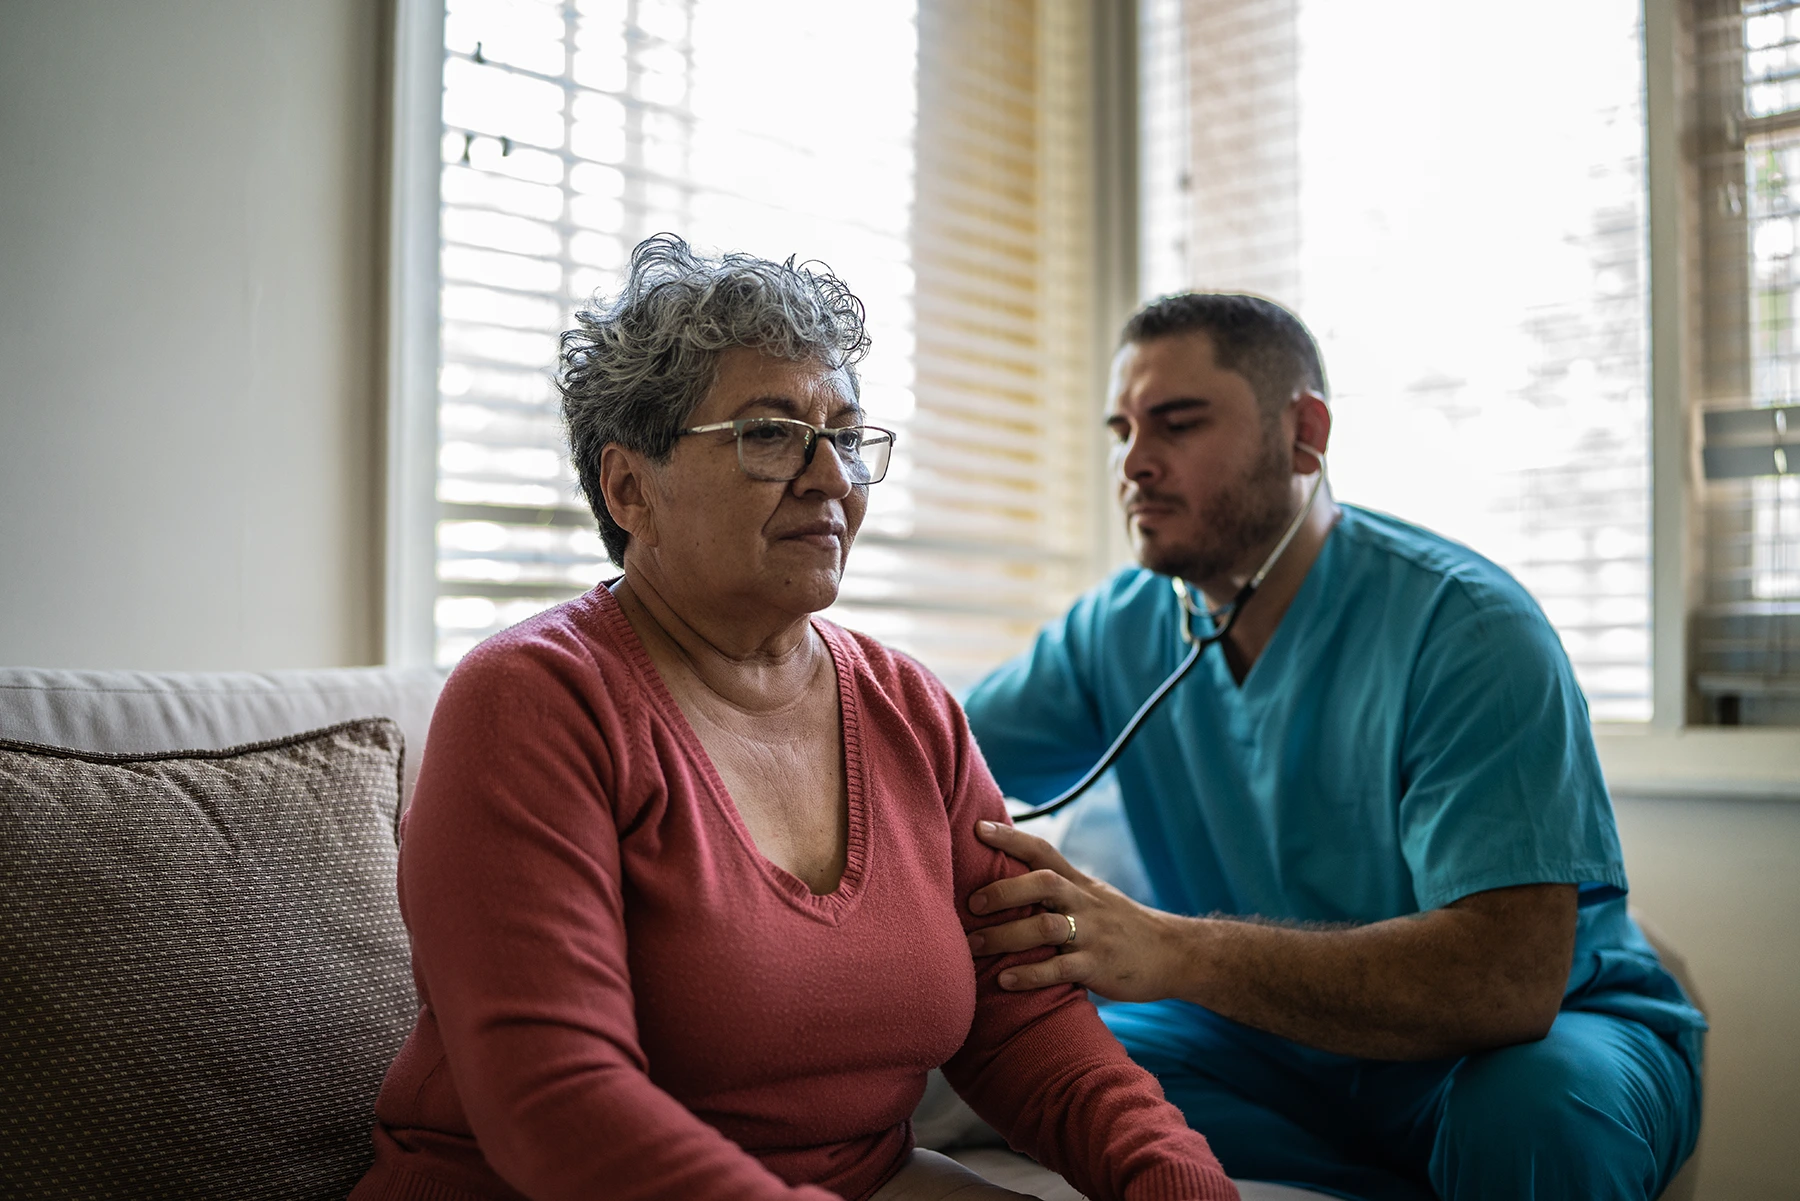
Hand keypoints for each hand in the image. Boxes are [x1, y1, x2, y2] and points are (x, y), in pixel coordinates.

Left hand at [967, 820, 1179, 1002]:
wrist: (1176, 954)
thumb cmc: (1123, 927)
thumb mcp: (1095, 897)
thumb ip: (1060, 890)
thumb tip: (1012, 882)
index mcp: (1080, 884)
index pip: (1043, 851)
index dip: (1010, 837)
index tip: (978, 827)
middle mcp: (1085, 903)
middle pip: (1042, 883)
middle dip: (1003, 891)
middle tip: (970, 904)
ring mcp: (1093, 935)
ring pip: (1045, 927)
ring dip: (1004, 936)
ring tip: (973, 947)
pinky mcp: (1098, 966)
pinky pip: (1059, 969)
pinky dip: (1029, 975)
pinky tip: (1004, 980)